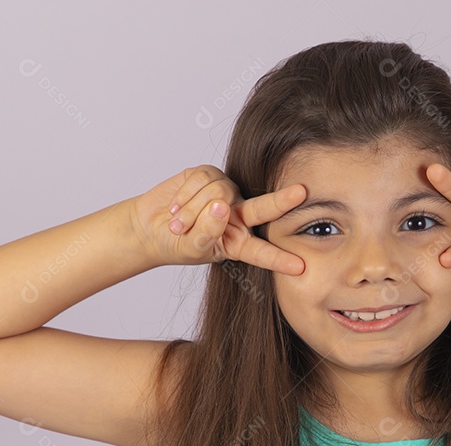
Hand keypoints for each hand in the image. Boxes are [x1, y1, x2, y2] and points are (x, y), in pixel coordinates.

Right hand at [134, 164, 306, 274]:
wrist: (150, 227)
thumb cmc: (175, 244)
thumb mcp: (190, 248)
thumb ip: (206, 232)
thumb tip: (221, 206)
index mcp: (239, 241)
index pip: (261, 251)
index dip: (278, 259)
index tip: (300, 267)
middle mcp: (239, 214)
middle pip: (262, 208)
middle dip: (281, 201)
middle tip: (300, 193)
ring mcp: (226, 192)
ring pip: (219, 194)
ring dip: (192, 212)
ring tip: (177, 224)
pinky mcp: (209, 174)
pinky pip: (201, 181)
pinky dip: (183, 197)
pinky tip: (174, 208)